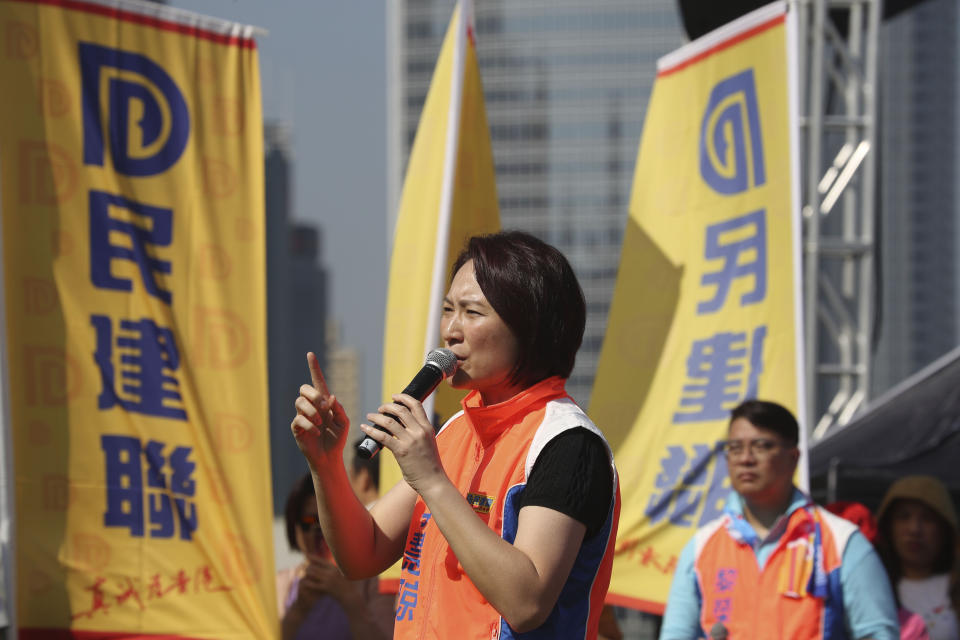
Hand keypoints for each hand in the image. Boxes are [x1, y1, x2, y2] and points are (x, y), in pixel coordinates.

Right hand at [291, 352, 349, 469]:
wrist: (329, 456)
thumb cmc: (338, 438)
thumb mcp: (344, 422)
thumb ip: (339, 409)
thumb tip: (331, 397)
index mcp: (324, 402)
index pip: (318, 381)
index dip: (314, 368)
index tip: (310, 354)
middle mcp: (311, 406)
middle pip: (304, 388)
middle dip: (313, 395)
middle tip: (323, 407)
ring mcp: (302, 416)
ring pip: (299, 402)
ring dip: (311, 411)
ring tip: (320, 422)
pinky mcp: (297, 427)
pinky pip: (298, 419)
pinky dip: (309, 425)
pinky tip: (317, 432)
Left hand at [296, 554, 362, 608]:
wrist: (352, 595)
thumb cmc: (351, 583)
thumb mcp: (349, 571)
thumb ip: (345, 564)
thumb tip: (347, 555)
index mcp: (335, 567)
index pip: (320, 560)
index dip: (312, 557)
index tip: (306, 555)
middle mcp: (330, 572)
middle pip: (314, 566)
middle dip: (307, 566)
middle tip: (303, 567)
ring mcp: (328, 580)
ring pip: (312, 574)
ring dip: (307, 573)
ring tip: (304, 574)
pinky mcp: (326, 588)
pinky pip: (313, 584)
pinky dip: (307, 582)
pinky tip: (303, 582)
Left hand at [359, 394, 445, 493]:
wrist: (433, 481)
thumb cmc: (429, 465)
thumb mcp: (428, 443)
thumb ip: (419, 433)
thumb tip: (403, 426)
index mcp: (427, 427)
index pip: (416, 404)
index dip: (403, 397)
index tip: (394, 397)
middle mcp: (419, 431)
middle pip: (400, 410)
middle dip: (387, 406)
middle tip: (380, 409)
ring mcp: (410, 440)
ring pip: (389, 421)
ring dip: (376, 416)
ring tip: (370, 416)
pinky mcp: (401, 451)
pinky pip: (383, 436)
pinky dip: (371, 430)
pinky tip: (365, 427)